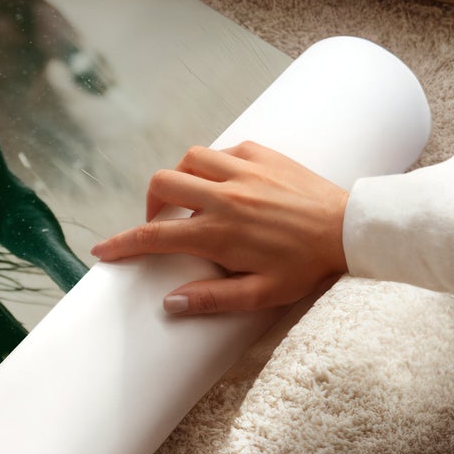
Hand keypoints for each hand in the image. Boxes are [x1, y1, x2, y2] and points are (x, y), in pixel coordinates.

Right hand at [91, 141, 348, 314]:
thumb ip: (213, 299)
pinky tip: (226, 182)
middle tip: (163, 223)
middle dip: (151, 204)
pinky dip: (215, 164)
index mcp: (219, 233)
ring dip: (181, 178)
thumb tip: (170, 303)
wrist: (350, 230)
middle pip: (162, 184)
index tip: (102, 250)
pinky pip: (224, 150)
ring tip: (192, 198)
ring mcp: (243, 171)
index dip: (122, 244)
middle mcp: (224, 196)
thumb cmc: (307, 266)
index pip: (154, 237)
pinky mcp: (262, 154)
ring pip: (189, 159)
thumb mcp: (262, 294)